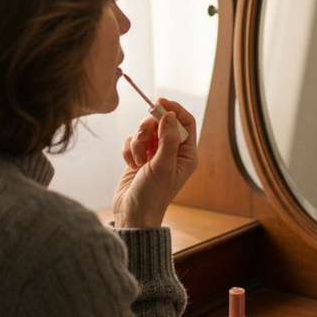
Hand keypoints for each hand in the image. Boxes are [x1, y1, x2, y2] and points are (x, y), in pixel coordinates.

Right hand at [112, 99, 197, 227]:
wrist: (133, 214)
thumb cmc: (153, 194)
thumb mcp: (163, 165)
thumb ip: (168, 139)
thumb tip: (170, 114)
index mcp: (187, 154)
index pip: (186, 122)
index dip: (174, 109)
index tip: (159, 102)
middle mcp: (173, 152)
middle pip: (163, 122)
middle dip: (149, 126)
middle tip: (143, 136)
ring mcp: (155, 154)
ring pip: (146, 130)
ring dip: (138, 141)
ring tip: (137, 159)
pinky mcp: (139, 157)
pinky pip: (133, 141)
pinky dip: (130, 149)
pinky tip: (131, 164)